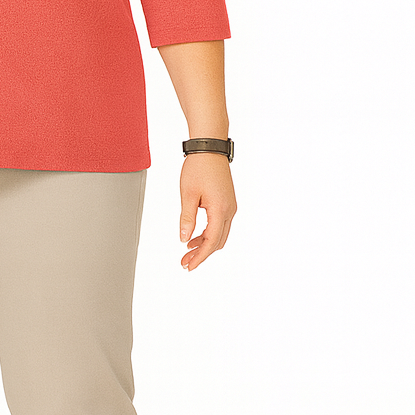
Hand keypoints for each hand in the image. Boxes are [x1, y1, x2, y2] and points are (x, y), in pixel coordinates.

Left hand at [179, 154, 235, 270]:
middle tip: (185, 262)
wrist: (210, 149)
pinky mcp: (227, 202)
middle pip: (218, 242)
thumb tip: (184, 239)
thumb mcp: (187, 195)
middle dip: (201, 254)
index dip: (200, 256)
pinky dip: (208, 234)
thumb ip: (187, 219)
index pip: (211, 241)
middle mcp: (229, 210)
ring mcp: (230, 206)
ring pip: (220, 234)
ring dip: (205, 244)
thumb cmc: (198, 167)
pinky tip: (194, 236)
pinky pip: (220, 225)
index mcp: (220, 210)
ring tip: (187, 251)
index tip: (188, 266)